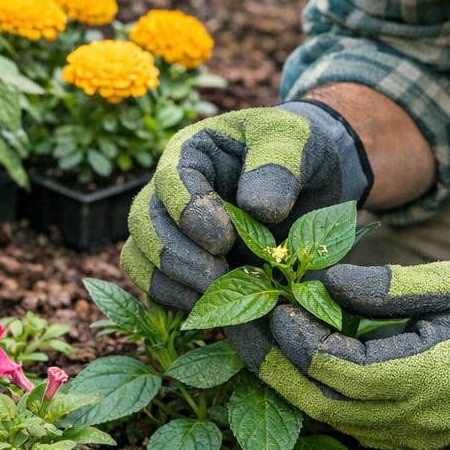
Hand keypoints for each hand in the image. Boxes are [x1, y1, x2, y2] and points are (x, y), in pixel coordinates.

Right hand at [122, 102, 368, 308]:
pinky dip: (174, 299)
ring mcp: (168, 226)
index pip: (170, 179)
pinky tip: (210, 308)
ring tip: (215, 294)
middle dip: (176, 255)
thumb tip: (255, 210)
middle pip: (144, 223)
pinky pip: (153, 284)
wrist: (310, 181)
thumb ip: (277, 167)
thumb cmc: (298, 151)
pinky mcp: (177, 261)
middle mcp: (170, 189)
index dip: (191, 212)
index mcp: (192, 151)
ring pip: (139, 255)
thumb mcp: (297, 142)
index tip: (224, 241)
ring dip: (172, 281)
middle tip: (218, 277)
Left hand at [230, 262, 449, 449]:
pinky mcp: (408, 436)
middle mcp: (411, 420)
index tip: (266, 299)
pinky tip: (295, 355)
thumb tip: (320, 280)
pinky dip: (315, 388)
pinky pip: (347, 419)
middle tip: (235, 323)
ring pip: (327, 416)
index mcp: (424, 379)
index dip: (293, 336)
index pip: (333, 366)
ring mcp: (410, 436)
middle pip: (317, 401)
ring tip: (253, 336)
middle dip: (271, 362)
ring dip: (286, 378)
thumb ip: (383, 285)